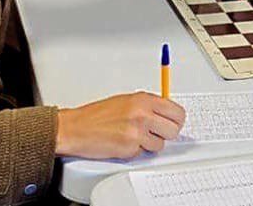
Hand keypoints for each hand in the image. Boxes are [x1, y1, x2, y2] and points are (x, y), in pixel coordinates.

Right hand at [55, 92, 185, 158]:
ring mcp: (137, 131)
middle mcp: (143, 113)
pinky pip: (143, 153)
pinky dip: (136, 151)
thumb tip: (166, 113)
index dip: (176, 120)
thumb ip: (147, 106)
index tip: (172, 122)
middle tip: (156, 133)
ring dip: (150, 144)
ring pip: (160, 144)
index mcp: (143, 99)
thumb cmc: (96, 115)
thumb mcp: (126, 101)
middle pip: (174, 129)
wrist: (76, 128)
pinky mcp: (130, 147)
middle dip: (166, 133)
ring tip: (134, 137)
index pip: (176, 111)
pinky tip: (124, 143)